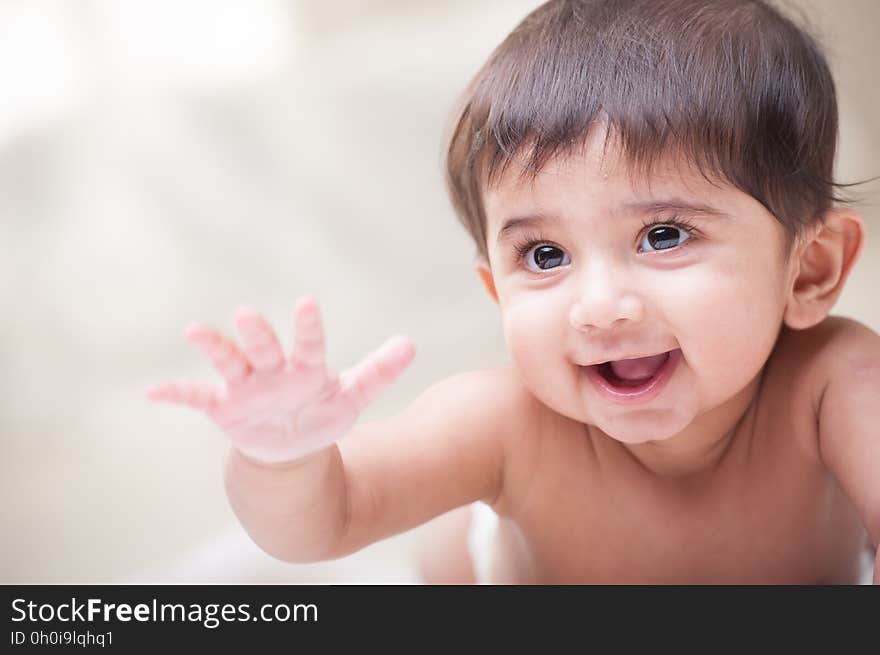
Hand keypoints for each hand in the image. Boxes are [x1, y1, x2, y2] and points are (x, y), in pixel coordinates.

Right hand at [147, 297, 415, 464]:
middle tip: (247, 314)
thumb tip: (411, 343)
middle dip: (257, 334)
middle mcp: (272, 370)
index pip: (308, 344)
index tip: (306, 304)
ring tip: (194, 329)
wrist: (291, 446)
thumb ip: (379, 370)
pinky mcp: (223, 407)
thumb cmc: (321, 411)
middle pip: (264, 348)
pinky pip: (196, 397)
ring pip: (228, 363)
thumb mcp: (351, 395)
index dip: (307, 327)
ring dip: (214, 346)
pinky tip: (151, 391)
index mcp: (305, 367)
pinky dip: (175, 393)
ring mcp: (245, 387)